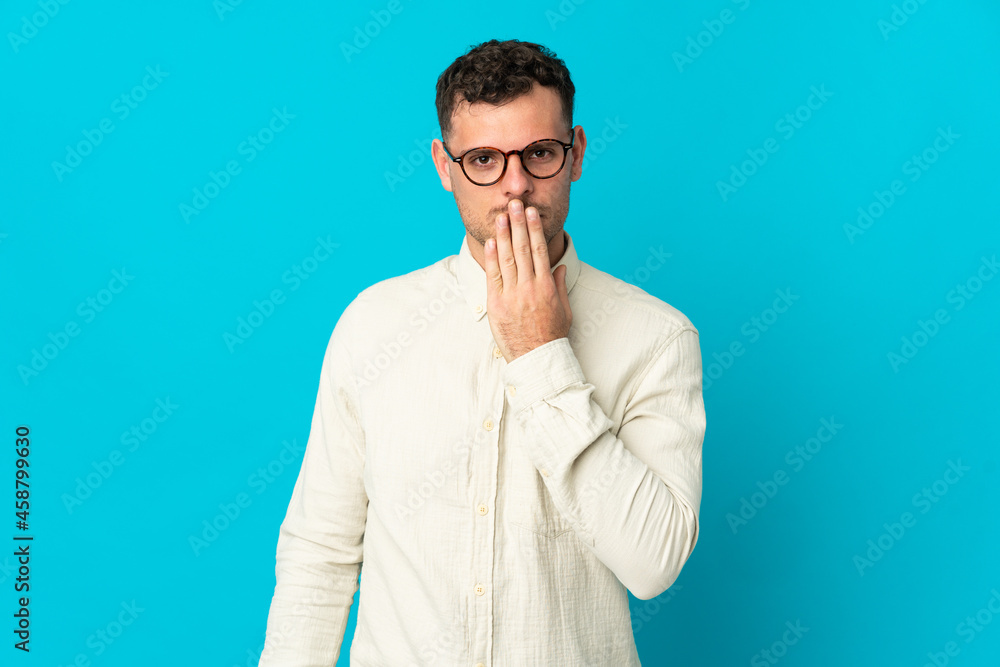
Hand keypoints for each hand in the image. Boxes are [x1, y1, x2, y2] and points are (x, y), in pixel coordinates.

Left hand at [484, 199, 571, 361]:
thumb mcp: (564, 310)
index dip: (533, 229)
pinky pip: (494, 277)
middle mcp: (529, 287)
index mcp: (546, 286)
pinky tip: (491, 242)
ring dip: (503, 235)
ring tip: (501, 217)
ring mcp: (512, 295)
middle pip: (522, 249)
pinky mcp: (497, 305)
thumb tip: (559, 267)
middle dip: (518, 224)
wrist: (537, 359)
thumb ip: (559, 286)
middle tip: (514, 204)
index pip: (539, 250)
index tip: (531, 213)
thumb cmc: (552, 336)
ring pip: (507, 259)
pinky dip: (492, 258)